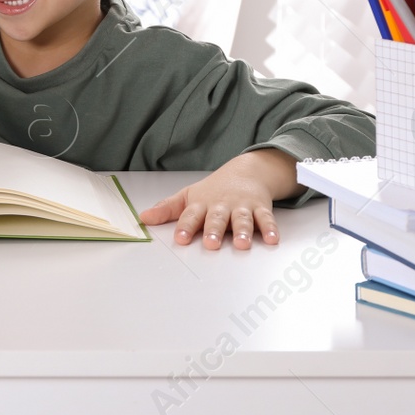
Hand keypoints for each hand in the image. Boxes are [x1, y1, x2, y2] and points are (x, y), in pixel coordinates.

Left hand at [137, 149, 301, 249]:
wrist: (246, 171)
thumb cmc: (214, 190)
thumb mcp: (188, 196)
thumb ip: (167, 209)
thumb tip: (143, 218)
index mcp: (202, 204)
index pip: (191, 216)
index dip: (185, 227)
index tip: (180, 239)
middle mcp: (222, 205)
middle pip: (217, 218)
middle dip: (214, 230)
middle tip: (211, 244)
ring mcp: (242, 206)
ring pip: (242, 219)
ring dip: (243, 232)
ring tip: (242, 244)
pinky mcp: (260, 208)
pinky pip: (266, 219)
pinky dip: (270, 229)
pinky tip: (272, 239)